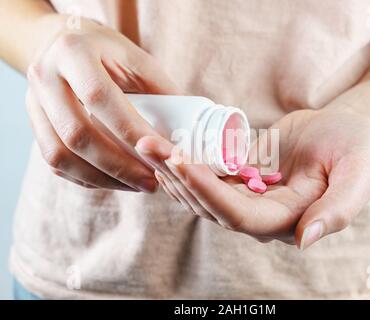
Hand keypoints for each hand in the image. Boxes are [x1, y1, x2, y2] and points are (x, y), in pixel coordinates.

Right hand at [26, 16, 177, 190]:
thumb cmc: (112, 54)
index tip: (161, 155)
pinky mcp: (33, 124)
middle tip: (152, 182)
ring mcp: (32, 101)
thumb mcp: (139, 61)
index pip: (99, 97)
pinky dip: (87, 178)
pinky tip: (116, 181)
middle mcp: (44, 75)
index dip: (131, 132)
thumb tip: (187, 134)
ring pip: (60, 155)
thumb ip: (162, 93)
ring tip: (137, 186)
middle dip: (118, 166)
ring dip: (102, 178)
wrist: (68, 44)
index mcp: (73, 50)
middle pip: (76, 133)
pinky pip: (54, 162)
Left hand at [136, 108, 369, 248]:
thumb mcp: (358, 174)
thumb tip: (306, 240)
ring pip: (201, 193)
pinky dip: (183, 164)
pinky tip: (163, 147)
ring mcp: (247, 197)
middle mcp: (261, 216)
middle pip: (210, 205)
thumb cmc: (354, 149)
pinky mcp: (238, 179)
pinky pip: (205, 176)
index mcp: (287, 220)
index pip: (239, 215)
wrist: (342, 129)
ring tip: (147, 143)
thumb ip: (338, 209)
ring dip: (172, 170)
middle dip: (178, 177)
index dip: (209, 192)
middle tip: (149, 145)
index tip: (182, 162)